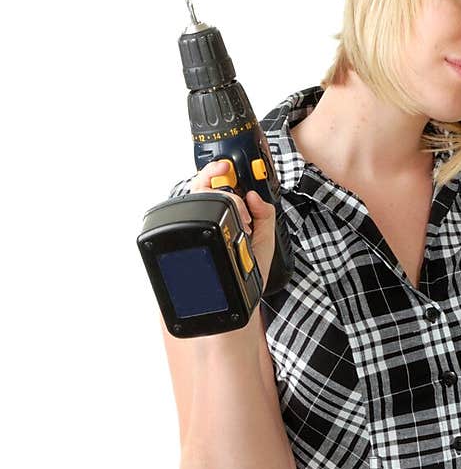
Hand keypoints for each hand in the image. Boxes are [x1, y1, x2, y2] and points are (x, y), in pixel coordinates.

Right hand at [191, 161, 276, 288]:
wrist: (238, 302)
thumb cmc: (248, 274)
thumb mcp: (265, 240)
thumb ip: (265, 215)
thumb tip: (255, 196)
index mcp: (226, 216)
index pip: (215, 184)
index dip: (218, 171)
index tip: (227, 166)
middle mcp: (208, 221)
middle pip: (199, 188)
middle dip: (218, 185)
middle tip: (236, 197)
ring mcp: (197, 232)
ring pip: (192, 202)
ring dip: (219, 205)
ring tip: (242, 224)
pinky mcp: (187, 244)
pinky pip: (186, 223)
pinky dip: (207, 221)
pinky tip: (228, 234)